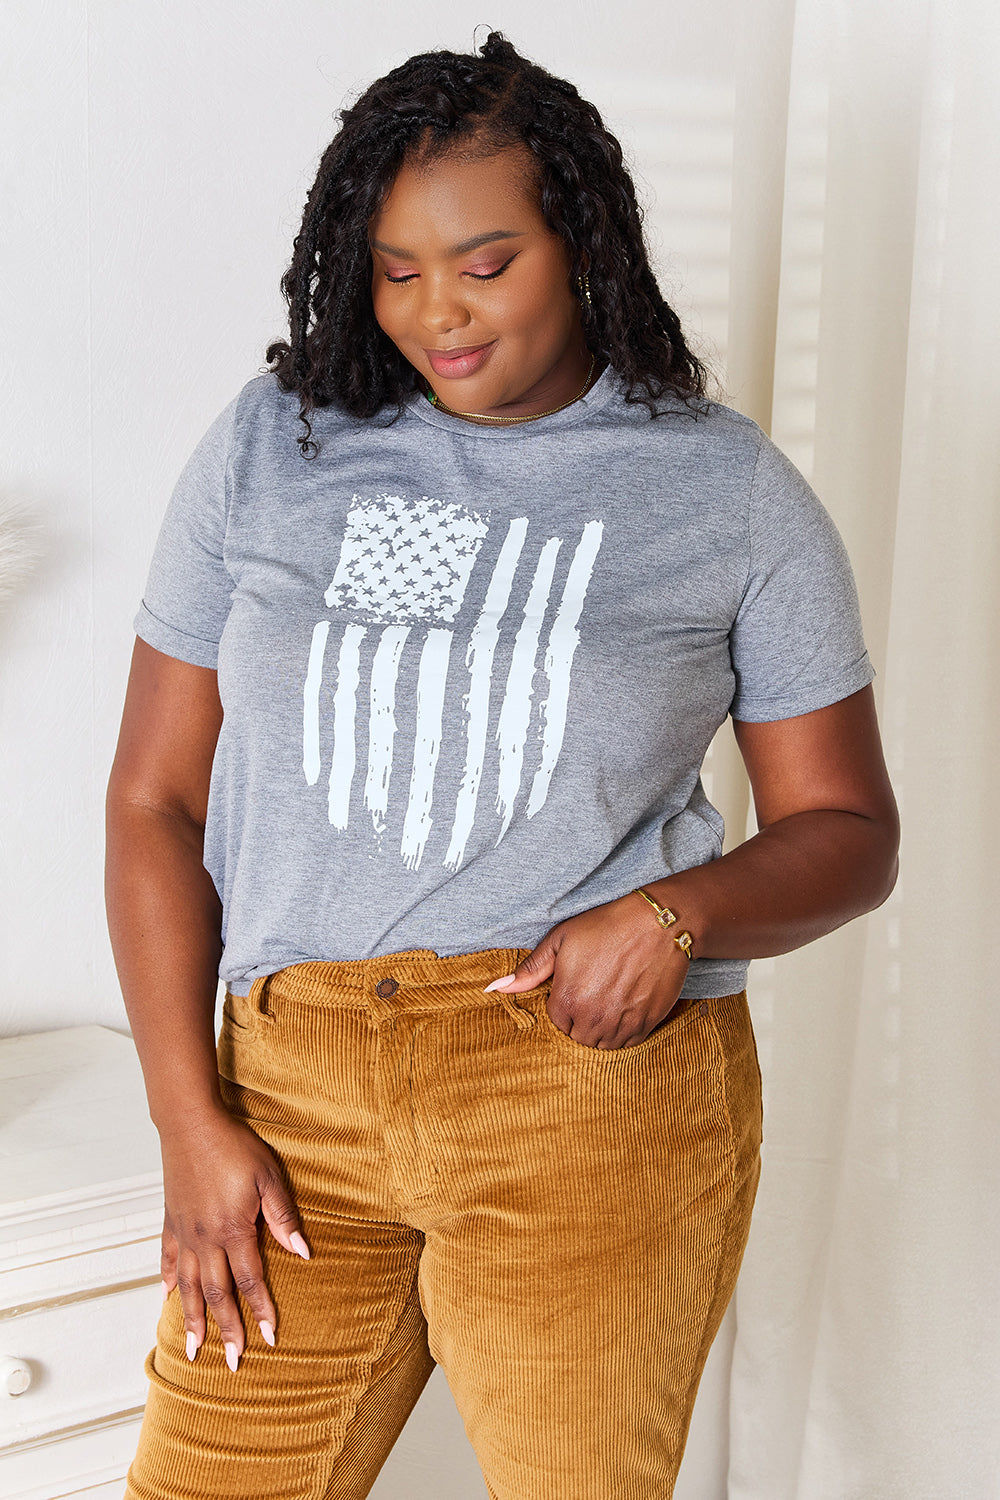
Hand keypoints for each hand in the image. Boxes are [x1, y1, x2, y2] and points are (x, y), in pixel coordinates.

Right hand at [158, 1108, 308, 1370]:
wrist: (191, 1124)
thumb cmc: (235, 1146)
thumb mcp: (269, 1177)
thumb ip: (283, 1218)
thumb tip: (303, 1253)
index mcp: (233, 1231)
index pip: (250, 1281)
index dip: (261, 1311)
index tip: (269, 1339)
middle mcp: (205, 1240)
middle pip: (218, 1294)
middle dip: (227, 1330)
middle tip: (233, 1364)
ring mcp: (185, 1232)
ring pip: (188, 1286)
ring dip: (193, 1319)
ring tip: (194, 1350)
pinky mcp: (171, 1220)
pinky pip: (168, 1258)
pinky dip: (167, 1281)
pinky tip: (167, 1298)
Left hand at [486, 894, 689, 1048]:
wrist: (658, 924)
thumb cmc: (607, 926)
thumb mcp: (561, 940)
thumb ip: (530, 970)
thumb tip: (495, 989)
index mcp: (567, 999)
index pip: (556, 1023)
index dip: (564, 1005)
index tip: (575, 988)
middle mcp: (593, 1018)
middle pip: (577, 1038)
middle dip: (580, 1021)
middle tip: (592, 993)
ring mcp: (621, 1024)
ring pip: (602, 1045)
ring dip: (601, 1030)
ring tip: (608, 1001)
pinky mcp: (646, 1024)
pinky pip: (628, 1044)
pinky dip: (623, 1032)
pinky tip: (625, 1008)